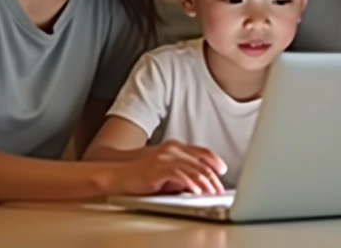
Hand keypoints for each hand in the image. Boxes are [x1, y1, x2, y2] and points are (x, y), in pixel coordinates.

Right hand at [110, 140, 227, 195]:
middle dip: (212, 177)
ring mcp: (165, 157)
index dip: (214, 161)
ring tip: (211, 192)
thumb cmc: (140, 173)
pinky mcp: (157, 168)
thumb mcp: (165, 169)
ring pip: (192, 168)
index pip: (201, 152)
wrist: (117, 173)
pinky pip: (179, 175)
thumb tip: (198, 182)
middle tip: (219, 188)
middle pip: (200, 162)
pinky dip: (190, 184)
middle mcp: (172, 149)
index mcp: (175, 147)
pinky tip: (196, 191)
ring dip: (205, 182)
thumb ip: (181, 171)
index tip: (223, 171)